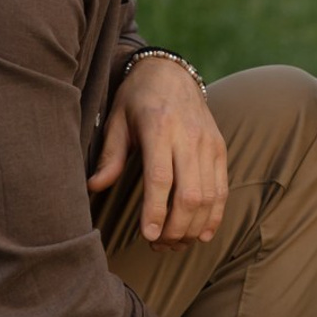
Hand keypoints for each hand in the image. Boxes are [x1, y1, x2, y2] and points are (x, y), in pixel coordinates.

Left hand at [90, 56, 227, 247]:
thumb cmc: (137, 98)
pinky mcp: (220, 148)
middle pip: (189, 193)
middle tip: (158, 245)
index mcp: (159, 126)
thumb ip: (110, 155)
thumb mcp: (116, 120)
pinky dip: (214, 216)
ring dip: (193, 227)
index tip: (148, 236)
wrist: (171, 71)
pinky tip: (201, 234)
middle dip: (176, 228)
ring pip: (209, 196)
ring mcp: (208, 143)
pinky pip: (222, 189)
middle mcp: (188, 135)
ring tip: (174, 243)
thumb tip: (94, 187)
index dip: (156, 210)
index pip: (161, 177)